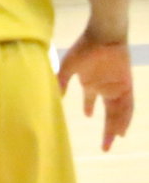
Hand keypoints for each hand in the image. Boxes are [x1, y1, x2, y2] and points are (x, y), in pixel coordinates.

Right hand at [58, 33, 132, 150]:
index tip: (87, 117)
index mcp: (91, 83)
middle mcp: (105, 88)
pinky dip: (125, 119)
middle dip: (106, 130)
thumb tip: (55, 94)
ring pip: (119, 113)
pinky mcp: (127, 86)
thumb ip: (62, 79)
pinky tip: (122, 129)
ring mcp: (117, 88)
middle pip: (108, 113)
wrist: (104, 36)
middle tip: (104, 147)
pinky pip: (128, 106)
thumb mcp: (69, 65)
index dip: (89, 108)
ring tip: (113, 139)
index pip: (91, 100)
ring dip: (116, 126)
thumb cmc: (85, 48)